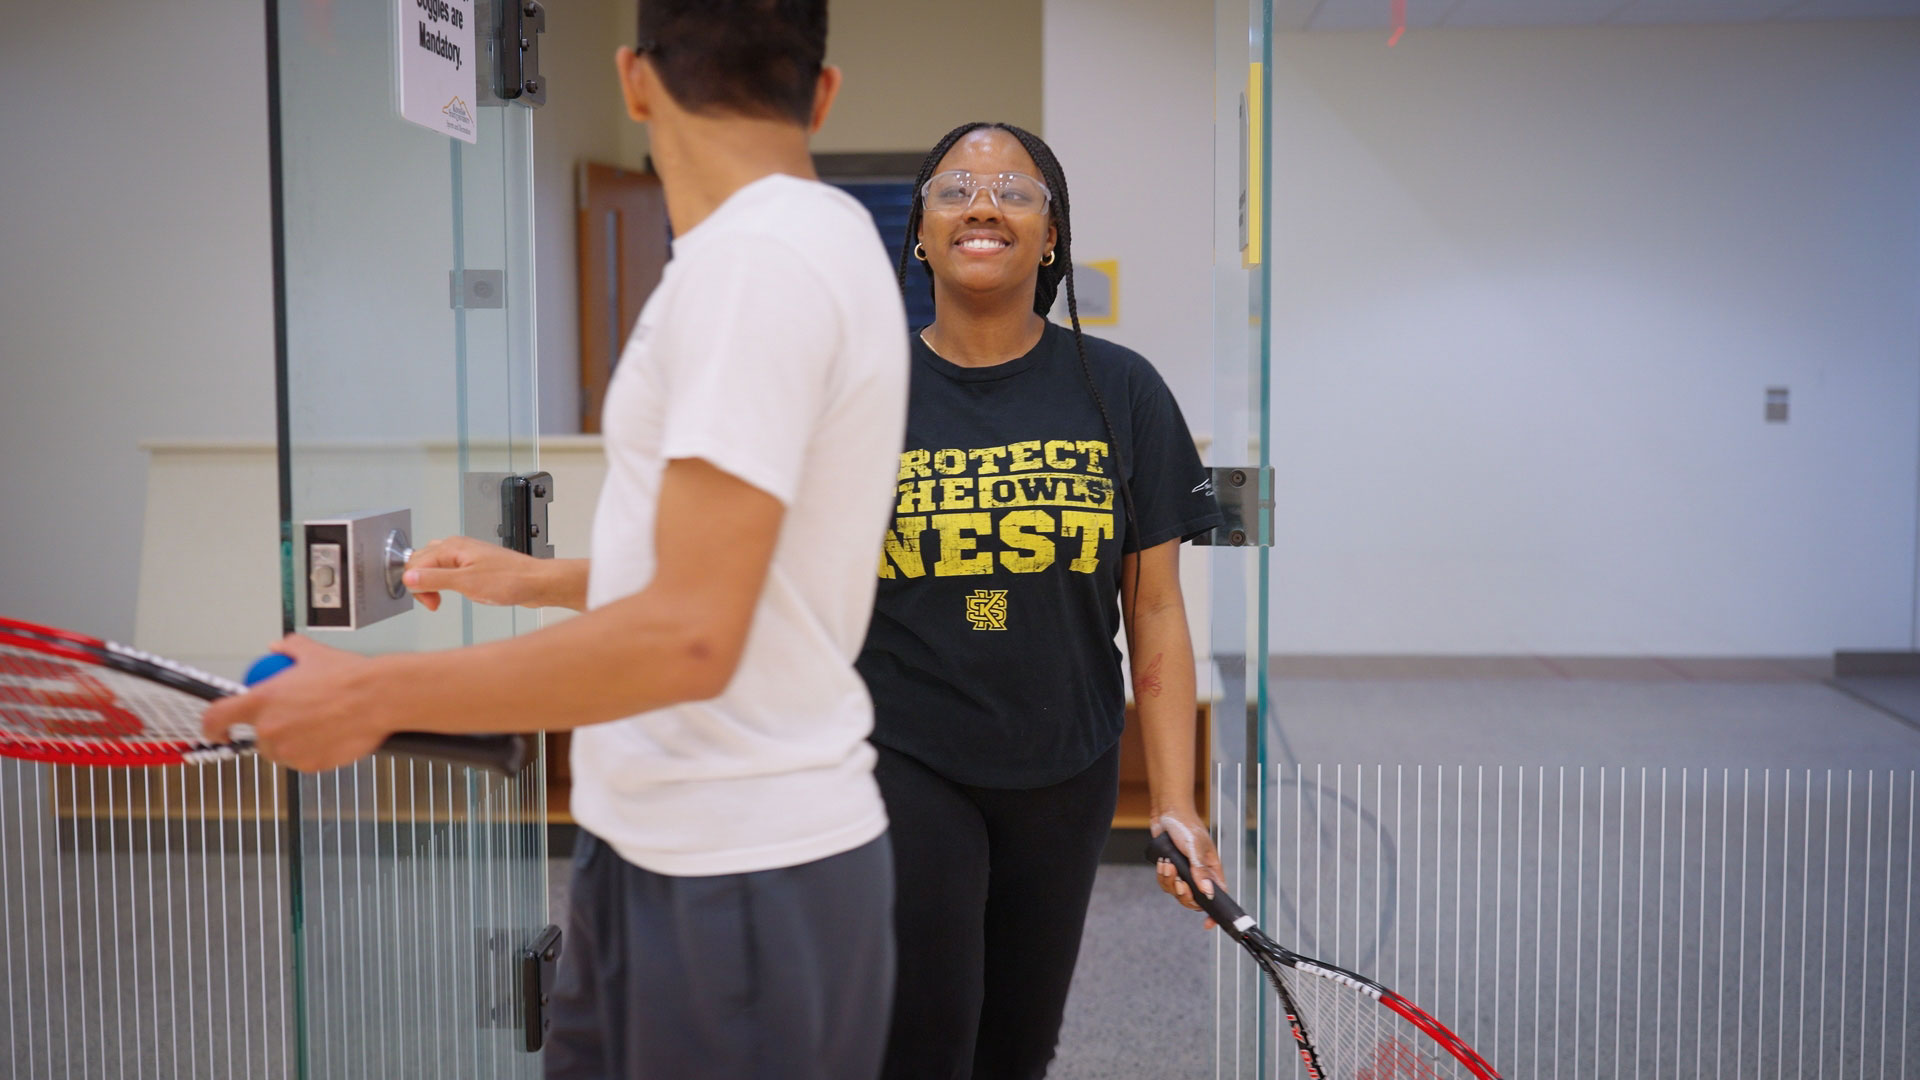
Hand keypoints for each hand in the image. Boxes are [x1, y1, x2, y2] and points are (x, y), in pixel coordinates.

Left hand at [202, 636, 394, 772]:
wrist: (379, 698)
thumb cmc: (348, 676)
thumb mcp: (313, 653)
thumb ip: (288, 649)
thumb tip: (277, 648)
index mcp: (263, 700)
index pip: (217, 717)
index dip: (211, 726)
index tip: (216, 730)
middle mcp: (270, 729)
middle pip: (259, 738)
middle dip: (274, 730)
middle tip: (299, 717)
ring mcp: (290, 750)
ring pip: (282, 752)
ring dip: (294, 742)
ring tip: (321, 724)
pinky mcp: (311, 765)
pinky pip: (304, 761)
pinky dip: (315, 751)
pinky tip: (334, 734)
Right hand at [403, 536, 549, 611]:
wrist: (537, 583)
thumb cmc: (510, 580)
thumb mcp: (467, 583)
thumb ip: (435, 579)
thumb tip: (409, 578)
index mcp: (451, 547)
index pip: (415, 563)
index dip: (417, 586)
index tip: (430, 603)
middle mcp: (456, 547)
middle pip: (421, 563)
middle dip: (421, 585)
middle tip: (434, 603)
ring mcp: (465, 556)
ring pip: (433, 567)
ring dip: (431, 584)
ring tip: (439, 600)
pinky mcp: (473, 565)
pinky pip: (447, 571)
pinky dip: (443, 583)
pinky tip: (450, 593)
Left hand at [1152, 808, 1225, 929]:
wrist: (1167, 812)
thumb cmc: (1187, 826)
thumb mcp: (1195, 848)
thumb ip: (1200, 871)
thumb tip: (1207, 892)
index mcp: (1212, 871)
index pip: (1218, 897)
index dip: (1214, 913)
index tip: (1208, 924)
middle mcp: (1199, 875)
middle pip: (1194, 900)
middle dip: (1184, 896)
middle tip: (1179, 884)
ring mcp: (1184, 872)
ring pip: (1177, 893)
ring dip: (1170, 882)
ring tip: (1168, 866)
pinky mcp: (1170, 869)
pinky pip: (1165, 883)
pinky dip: (1162, 876)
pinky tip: (1162, 863)